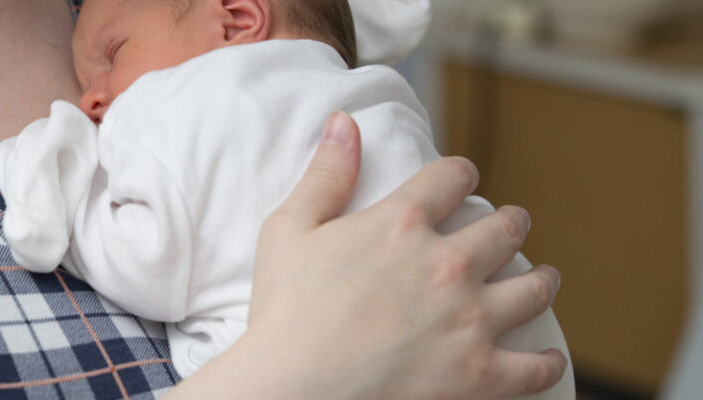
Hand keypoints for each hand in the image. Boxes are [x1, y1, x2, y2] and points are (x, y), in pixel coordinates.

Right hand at [168, 112, 566, 398]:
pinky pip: (536, 366)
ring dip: (541, 279)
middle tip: (511, 225)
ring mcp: (470, 319)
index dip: (460, 173)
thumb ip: (324, 174)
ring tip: (543, 278)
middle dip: (511, 222)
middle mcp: (447, 263)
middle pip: (504, 227)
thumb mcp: (288, 230)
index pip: (452, 177)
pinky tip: (548, 357)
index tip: (462, 178)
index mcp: (401, 223)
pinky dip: (546, 362)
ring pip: (533, 287)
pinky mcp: (480, 373)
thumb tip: (344, 121)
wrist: (293, 388)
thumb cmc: (284, 312)